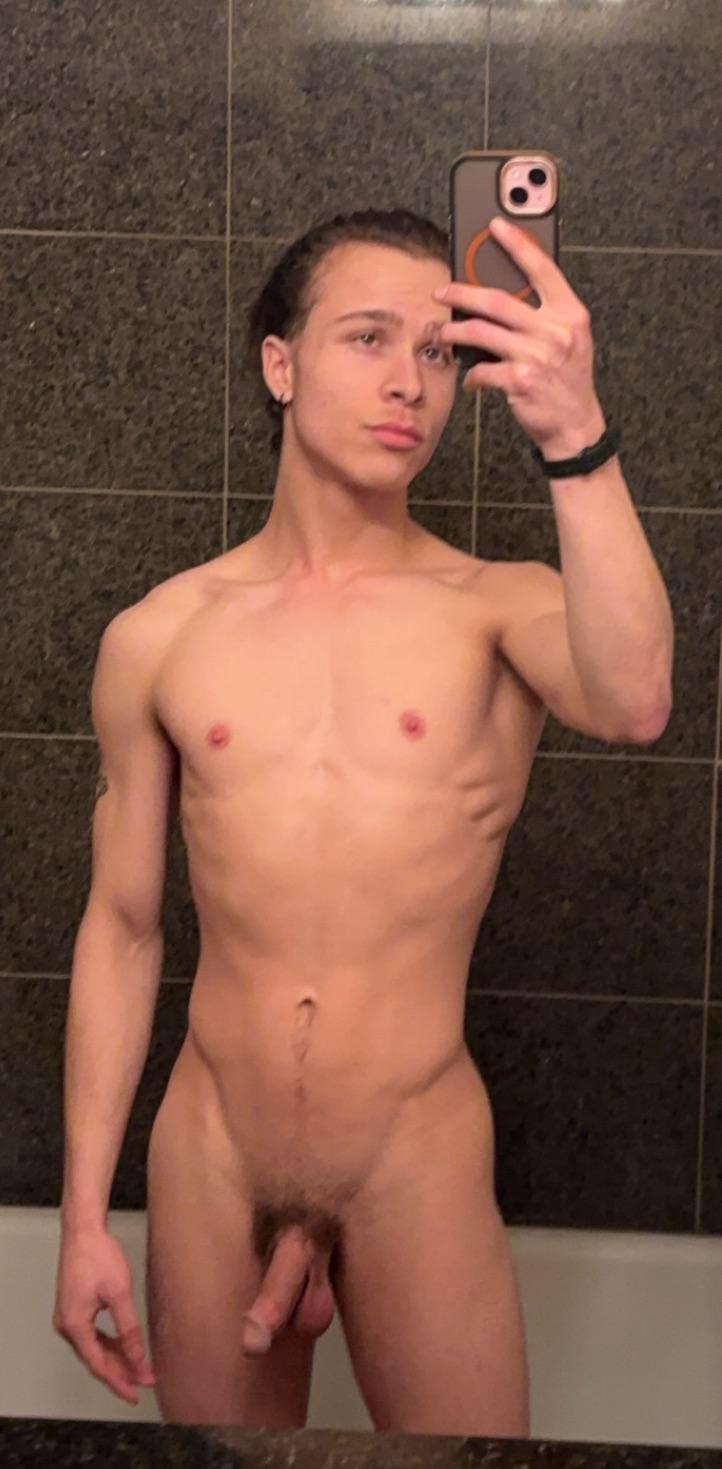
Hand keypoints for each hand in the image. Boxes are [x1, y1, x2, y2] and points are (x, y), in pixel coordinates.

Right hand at [53, 1225, 155, 1404]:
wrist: (84, 1230)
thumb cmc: (98, 1256)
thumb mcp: (119, 1294)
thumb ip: (129, 1329)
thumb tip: (137, 1358)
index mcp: (74, 1325)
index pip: (98, 1365)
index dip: (119, 1382)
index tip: (136, 1394)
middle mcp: (67, 1326)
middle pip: (95, 1359)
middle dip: (121, 1372)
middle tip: (145, 1382)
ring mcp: (69, 1318)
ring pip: (94, 1348)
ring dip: (116, 1359)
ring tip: (139, 1368)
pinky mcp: (75, 1309)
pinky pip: (92, 1335)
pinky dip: (109, 1344)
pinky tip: (125, 1348)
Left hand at [434, 215, 605, 457]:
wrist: (576, 426)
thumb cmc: (567, 380)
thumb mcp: (568, 340)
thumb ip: (544, 315)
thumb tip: (501, 293)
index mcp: (571, 313)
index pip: (542, 268)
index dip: (518, 244)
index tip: (495, 225)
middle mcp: (556, 330)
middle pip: (498, 299)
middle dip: (462, 292)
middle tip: (441, 292)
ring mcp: (538, 355)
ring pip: (482, 332)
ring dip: (455, 333)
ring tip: (443, 334)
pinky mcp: (520, 381)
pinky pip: (483, 369)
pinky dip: (471, 374)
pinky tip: (470, 379)